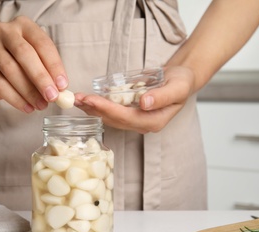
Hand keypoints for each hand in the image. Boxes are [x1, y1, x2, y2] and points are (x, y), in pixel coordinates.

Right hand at [0, 16, 67, 112]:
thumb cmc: (19, 61)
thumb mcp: (36, 59)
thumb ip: (48, 71)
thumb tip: (61, 91)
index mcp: (24, 25)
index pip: (42, 43)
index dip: (54, 65)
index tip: (63, 85)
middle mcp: (5, 31)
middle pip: (24, 54)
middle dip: (41, 77)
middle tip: (52, 96)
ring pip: (11, 70)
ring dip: (29, 91)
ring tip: (41, 105)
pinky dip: (15, 99)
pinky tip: (27, 107)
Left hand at [74, 66, 194, 133]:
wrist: (181, 80)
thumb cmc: (181, 82)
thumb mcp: (178, 86)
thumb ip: (163, 96)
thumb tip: (144, 103)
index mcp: (154, 121)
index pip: (126, 118)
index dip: (107, 109)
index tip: (91, 100)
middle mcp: (142, 125)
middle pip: (114, 120)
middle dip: (94, 109)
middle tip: (77, 99)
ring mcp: (135, 121)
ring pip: (110, 118)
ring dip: (92, 109)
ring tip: (77, 99)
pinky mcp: (130, 115)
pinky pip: (111, 113)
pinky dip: (97, 107)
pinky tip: (86, 101)